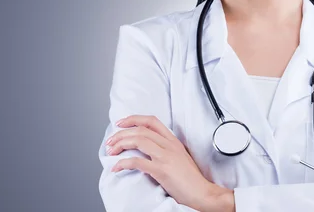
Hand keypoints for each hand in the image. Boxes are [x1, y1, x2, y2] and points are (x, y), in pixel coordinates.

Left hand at [106, 115, 226, 211]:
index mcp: (173, 141)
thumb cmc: (191, 180)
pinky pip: (137, 162)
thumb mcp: (180, 157)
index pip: (152, 121)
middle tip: (110, 141)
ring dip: (121, 144)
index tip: (121, 123)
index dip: (134, 119)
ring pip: (138, 140)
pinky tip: (116, 167)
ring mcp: (165, 157)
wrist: (202, 193)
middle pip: (141, 130)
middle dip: (121, 133)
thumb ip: (166, 149)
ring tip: (111, 151)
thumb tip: (148, 148)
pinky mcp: (161, 170)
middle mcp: (169, 145)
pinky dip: (123, 163)